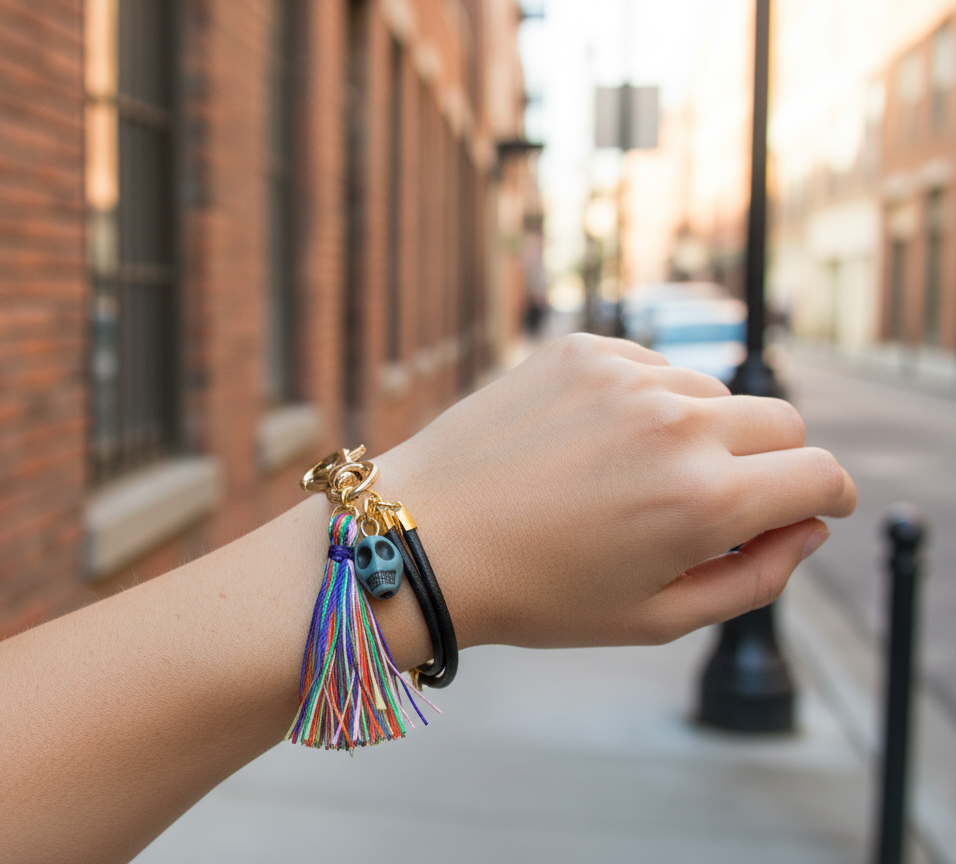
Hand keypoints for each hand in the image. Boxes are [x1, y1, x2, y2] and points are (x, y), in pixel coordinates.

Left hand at [376, 334, 856, 649]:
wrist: (423, 536)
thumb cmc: (536, 592)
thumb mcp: (656, 617)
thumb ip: (756, 577)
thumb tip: (807, 528)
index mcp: (705, 500)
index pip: (821, 474)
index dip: (827, 497)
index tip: (815, 506)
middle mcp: (677, 423)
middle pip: (782, 422)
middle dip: (772, 465)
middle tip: (720, 501)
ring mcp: (627, 376)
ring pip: (713, 391)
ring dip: (701, 431)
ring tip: (632, 480)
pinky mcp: (582, 349)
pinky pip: (652, 366)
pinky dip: (646, 401)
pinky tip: (595, 444)